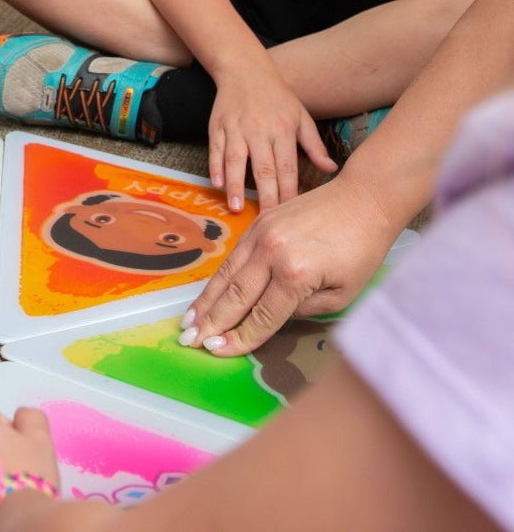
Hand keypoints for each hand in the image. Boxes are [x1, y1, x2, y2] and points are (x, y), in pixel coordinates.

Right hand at [179, 176, 396, 354]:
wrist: (363, 199)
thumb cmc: (362, 251)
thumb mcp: (342, 295)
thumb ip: (302, 310)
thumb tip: (272, 316)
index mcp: (295, 273)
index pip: (262, 316)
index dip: (239, 338)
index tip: (216, 352)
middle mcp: (271, 252)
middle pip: (235, 295)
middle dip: (211, 322)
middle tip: (189, 341)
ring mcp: (260, 233)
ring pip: (226, 273)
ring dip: (206, 300)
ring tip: (188, 320)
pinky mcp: (258, 222)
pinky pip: (233, 256)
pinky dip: (218, 278)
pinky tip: (208, 293)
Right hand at [207, 65, 335, 210]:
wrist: (245, 69)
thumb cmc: (277, 96)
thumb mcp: (301, 117)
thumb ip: (314, 145)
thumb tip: (331, 170)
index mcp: (283, 130)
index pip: (288, 167)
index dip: (289, 192)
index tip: (290, 214)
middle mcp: (259, 130)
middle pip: (263, 168)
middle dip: (265, 196)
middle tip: (266, 221)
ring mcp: (236, 128)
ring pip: (236, 160)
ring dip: (235, 185)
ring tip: (235, 207)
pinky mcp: (217, 126)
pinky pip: (216, 149)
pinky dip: (215, 166)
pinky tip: (216, 184)